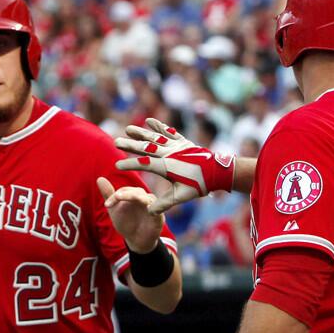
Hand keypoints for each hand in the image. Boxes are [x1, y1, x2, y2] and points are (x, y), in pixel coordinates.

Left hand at [97, 177, 163, 252]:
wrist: (136, 240)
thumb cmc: (126, 223)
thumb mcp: (115, 210)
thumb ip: (109, 195)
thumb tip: (100, 179)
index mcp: (134, 195)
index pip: (125, 190)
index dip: (116, 196)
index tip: (107, 205)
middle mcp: (145, 198)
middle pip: (138, 192)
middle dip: (127, 194)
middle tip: (116, 197)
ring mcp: (153, 207)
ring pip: (148, 199)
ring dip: (139, 198)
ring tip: (131, 200)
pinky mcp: (159, 217)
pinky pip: (158, 211)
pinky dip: (154, 209)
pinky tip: (148, 211)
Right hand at [114, 118, 234, 212]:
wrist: (217, 171)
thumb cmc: (199, 185)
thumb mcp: (181, 196)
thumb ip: (164, 203)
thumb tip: (149, 212)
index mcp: (167, 167)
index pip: (144, 165)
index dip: (130, 164)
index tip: (117, 166)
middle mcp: (170, 154)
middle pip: (146, 148)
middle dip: (130, 145)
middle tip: (116, 142)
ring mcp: (176, 146)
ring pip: (155, 138)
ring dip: (141, 133)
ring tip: (128, 129)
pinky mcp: (183, 142)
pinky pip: (169, 132)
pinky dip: (159, 126)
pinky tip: (150, 121)